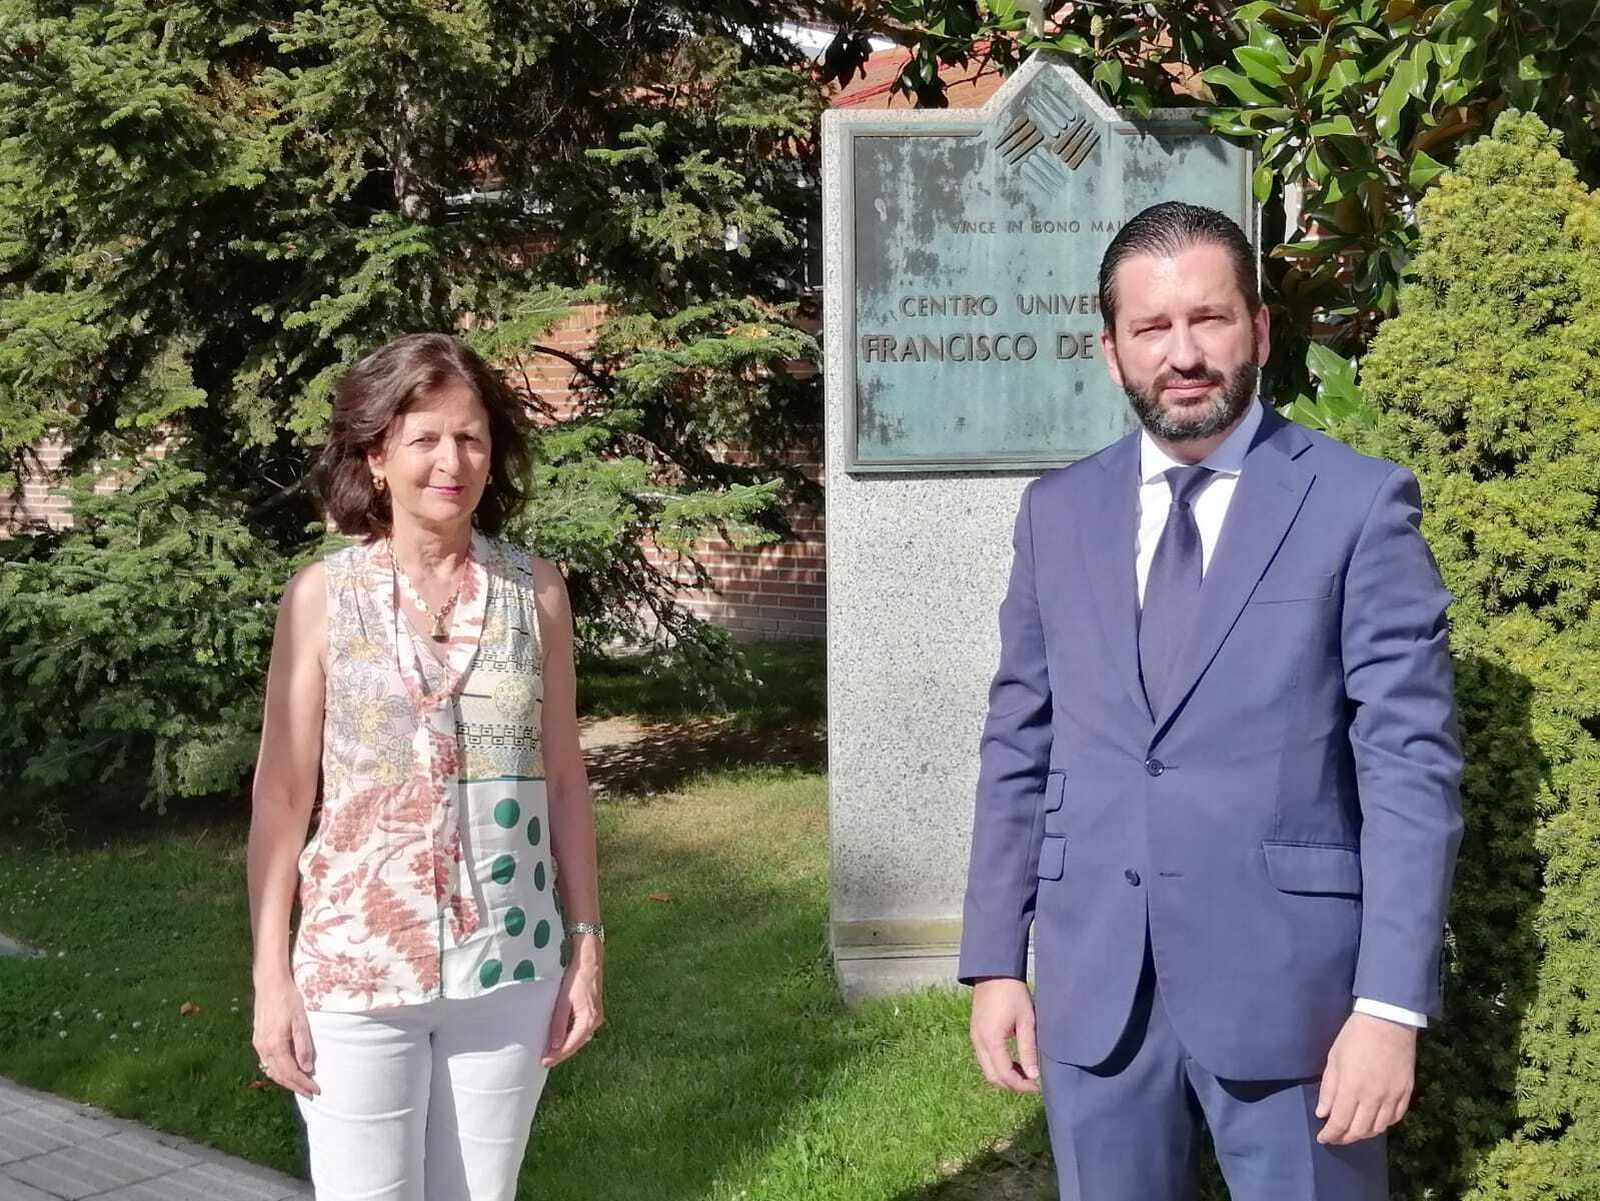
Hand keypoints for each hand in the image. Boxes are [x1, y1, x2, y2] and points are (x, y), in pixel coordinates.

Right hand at [251, 974, 318, 1097]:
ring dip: (286, 1081)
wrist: (269, 983)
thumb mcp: (301, 1020)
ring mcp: (259, 1044)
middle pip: (279, 1076)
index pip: (290, 1073)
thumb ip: (303, 1045)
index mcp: (275, 1045)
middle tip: (310, 1094)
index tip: (316, 1090)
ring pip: (271, 1070)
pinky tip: (286, 1071)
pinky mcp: (258, 1039)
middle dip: (295, 1086)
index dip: (303, 1084)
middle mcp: (264, 1048)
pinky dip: (277, 1071)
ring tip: (300, 1086)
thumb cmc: (289, 998)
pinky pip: (267, 1062)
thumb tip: (307, 1069)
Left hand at [541, 936, 602, 1067]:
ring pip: (579, 1037)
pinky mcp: (593, 1011)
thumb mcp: (563, 1001)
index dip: (557, 1056)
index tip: (544, 1063)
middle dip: (561, 1053)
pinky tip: (561, 1036)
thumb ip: (558, 1024)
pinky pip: (581, 1029)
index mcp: (589, 1020)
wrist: (589, 960)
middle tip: (545, 1060)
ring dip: (566, 1045)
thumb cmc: (575, 978)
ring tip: (550, 1051)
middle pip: (576, 1043)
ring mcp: (596, 1017)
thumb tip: (554, 1046)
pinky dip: (571, 1035)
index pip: (571, 1045)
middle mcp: (595, 1021)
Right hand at [970, 976, 1040, 1093]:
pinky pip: (985, 1058)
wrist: (994, 971)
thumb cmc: (1013, 993)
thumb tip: (1034, 1075)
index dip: (1022, 1086)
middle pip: (992, 1077)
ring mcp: (975, 1037)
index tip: (1038, 1087)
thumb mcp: (1026, 1021)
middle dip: (1012, 1085)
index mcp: (991, 1040)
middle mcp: (979, 1042)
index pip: (1005, 1075)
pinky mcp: (975, 1032)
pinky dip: (998, 1065)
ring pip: (987, 1069)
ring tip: (1026, 1072)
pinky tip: (1014, 1059)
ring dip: (1005, 1075)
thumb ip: (1028, 1049)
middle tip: (1032, 1083)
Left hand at [1315, 1012, 1415, 1144]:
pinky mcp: (1406, 1093)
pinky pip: (1395, 1118)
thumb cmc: (1354, 1037)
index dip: (1330, 1134)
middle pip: (1359, 1130)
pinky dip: (1383, 1124)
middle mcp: (1373, 1098)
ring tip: (1353, 1131)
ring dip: (1364, 1133)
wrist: (1388, 1022)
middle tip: (1336, 1138)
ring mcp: (1392, 1097)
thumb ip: (1328, 1089)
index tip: (1323, 1138)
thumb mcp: (1334, 1059)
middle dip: (1345, 1138)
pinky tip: (1375, 1121)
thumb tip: (1323, 1114)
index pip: (1340, 1123)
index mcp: (1351, 1089)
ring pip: (1379, 1128)